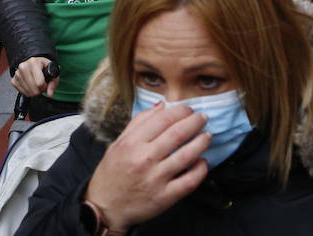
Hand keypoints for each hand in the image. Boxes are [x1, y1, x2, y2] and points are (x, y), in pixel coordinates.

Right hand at [11, 56, 57, 98]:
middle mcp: (23, 67)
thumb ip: (53, 84)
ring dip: (34, 91)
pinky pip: (23, 93)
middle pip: (33, 90)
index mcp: (33, 62)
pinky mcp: (13, 80)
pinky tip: (30, 85)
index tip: (45, 82)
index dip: (45, 86)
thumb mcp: (53, 72)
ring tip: (36, 84)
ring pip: (28, 92)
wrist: (35, 64)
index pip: (39, 83)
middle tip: (41, 84)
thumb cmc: (44, 67)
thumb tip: (49, 94)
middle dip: (39, 90)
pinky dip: (28, 92)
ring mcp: (17, 74)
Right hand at [84, 103, 210, 230]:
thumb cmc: (112, 173)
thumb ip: (139, 123)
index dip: (179, 111)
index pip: (162, 119)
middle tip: (202, 117)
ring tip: (207, 136)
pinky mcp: (165, 197)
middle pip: (176, 134)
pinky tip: (203, 162)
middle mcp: (144, 159)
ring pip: (186, 156)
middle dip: (194, 122)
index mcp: (132, 143)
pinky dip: (200, 170)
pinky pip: (189, 181)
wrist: (106, 206)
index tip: (188, 109)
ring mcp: (155, 179)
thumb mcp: (119, 143)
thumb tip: (162, 106)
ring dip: (201, 142)